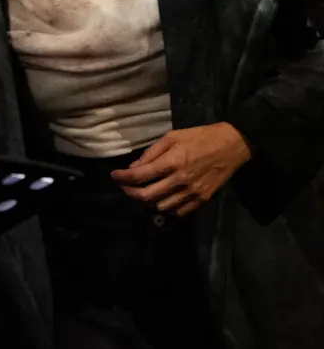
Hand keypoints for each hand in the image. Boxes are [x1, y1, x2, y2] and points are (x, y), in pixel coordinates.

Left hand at [110, 123, 251, 216]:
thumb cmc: (200, 137)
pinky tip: (161, 200)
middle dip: (129, 192)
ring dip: (147, 202)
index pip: (139, 176)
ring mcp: (193, 192)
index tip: (114, 175)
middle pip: (147, 196)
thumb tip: (133, 168)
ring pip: (161, 207)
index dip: (122, 178)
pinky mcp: (203, 199)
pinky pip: (179, 211)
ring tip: (142, 192)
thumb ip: (151, 153)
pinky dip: (166, 208)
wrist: (233, 144)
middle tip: (124, 186)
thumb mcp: (172, 137)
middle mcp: (180, 180)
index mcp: (172, 162)